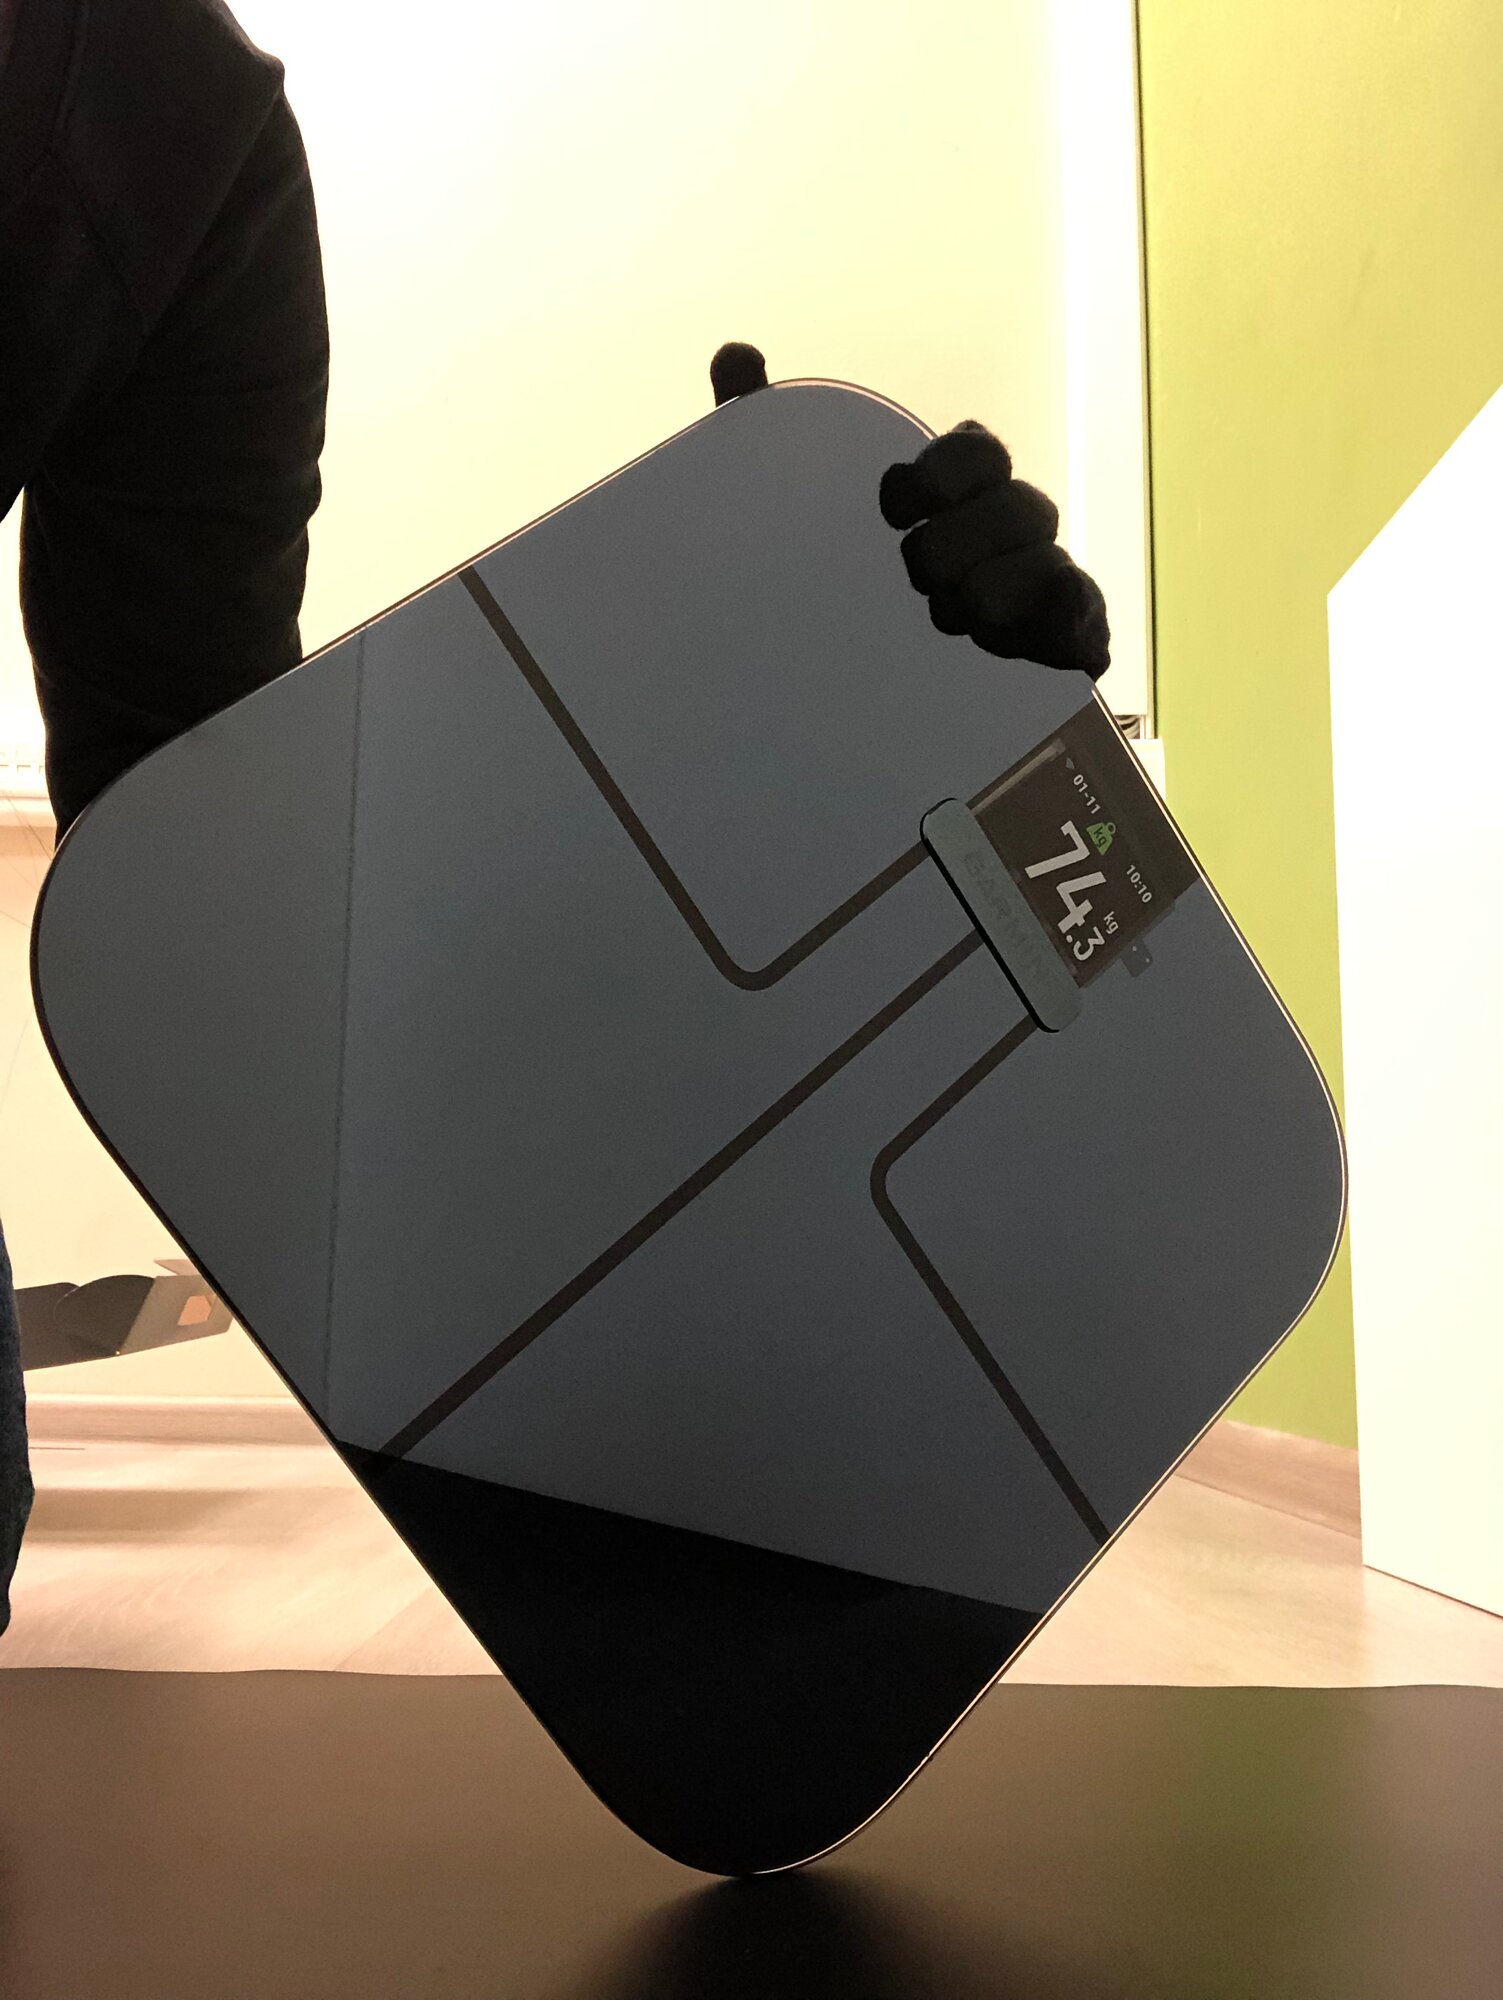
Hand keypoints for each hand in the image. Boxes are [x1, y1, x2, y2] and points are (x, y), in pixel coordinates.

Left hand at [709, 349, 1108, 678]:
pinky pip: (1084, 621)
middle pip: (1021, 505)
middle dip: (969, 537)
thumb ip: (759, 433)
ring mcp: (1034, 587)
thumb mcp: (780, 510)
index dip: (945, 470)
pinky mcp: (1055, 643)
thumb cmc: (827, 581)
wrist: (835, 691)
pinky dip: (1075, 624)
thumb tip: (736, 355)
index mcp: (952, 491)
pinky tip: (1058, 644)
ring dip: (1001, 587)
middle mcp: (1002, 531)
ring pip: (1048, 565)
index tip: (890, 503)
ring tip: (955, 614)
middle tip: (917, 571)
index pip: (974, 451)